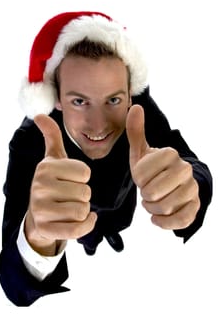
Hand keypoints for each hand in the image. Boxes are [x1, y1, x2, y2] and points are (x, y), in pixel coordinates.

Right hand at [25, 114, 96, 255]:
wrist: (39, 215)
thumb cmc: (52, 183)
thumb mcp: (53, 159)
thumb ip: (52, 136)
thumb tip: (40, 115)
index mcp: (46, 167)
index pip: (85, 172)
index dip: (83, 178)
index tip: (71, 180)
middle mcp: (40, 186)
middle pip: (85, 192)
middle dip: (83, 196)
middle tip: (69, 196)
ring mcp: (41, 208)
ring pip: (83, 210)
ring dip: (83, 210)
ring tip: (70, 207)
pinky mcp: (46, 228)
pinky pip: (78, 228)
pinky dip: (87, 225)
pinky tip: (84, 219)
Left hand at [126, 105, 199, 229]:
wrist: (172, 185)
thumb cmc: (152, 168)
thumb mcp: (141, 151)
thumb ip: (136, 131)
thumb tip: (135, 107)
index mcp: (170, 154)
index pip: (141, 173)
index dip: (137, 179)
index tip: (142, 177)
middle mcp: (185, 169)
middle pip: (152, 192)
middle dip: (144, 195)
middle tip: (147, 192)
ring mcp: (192, 189)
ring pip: (164, 207)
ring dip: (152, 209)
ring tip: (152, 202)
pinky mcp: (195, 207)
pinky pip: (178, 221)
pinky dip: (163, 222)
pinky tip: (157, 218)